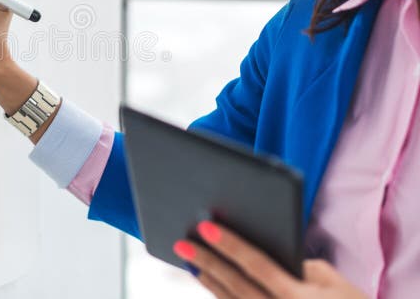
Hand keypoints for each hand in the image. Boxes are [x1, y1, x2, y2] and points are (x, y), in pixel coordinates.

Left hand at [172, 220, 368, 298]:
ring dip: (208, 280)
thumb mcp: (336, 283)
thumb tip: (265, 252)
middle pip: (236, 285)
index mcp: (299, 297)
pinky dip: (221, 295)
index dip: (231, 245)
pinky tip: (208, 279)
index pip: (257, 266)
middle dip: (207, 262)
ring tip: (189, 258)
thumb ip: (301, 266)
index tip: (206, 226)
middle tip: (182, 243)